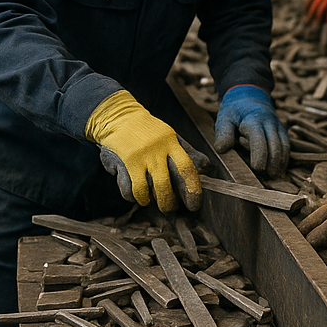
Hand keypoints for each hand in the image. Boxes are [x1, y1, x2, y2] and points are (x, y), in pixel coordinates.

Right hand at [85, 90, 201, 213]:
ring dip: (150, 201)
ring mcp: (137, 158)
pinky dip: (134, 197)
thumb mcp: (171, 138)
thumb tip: (207, 168)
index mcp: (171, 143)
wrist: (119, 117)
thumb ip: (189, 154)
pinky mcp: (121, 164)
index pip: (186, 168)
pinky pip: (128, 190)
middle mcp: (155, 151)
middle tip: (171, 209)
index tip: (195, 205)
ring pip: (145, 191)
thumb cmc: (151, 133)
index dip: (192, 189)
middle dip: (169, 203)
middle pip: (164, 185)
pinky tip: (137, 194)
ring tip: (153, 202)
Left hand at [214, 84, 290, 176]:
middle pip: (275, 145)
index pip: (259, 139)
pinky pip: (287, 146)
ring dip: (280, 162)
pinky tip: (278, 169)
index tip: (257, 169)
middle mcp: (270, 122)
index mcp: (254, 119)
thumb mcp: (224, 118)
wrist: (249, 95)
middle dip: (272, 163)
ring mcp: (278, 126)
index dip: (260, 155)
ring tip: (273, 176)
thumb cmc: (234, 110)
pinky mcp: (283, 131)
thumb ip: (223, 133)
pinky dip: (284, 159)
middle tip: (265, 176)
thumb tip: (222, 149)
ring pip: (284, 146)